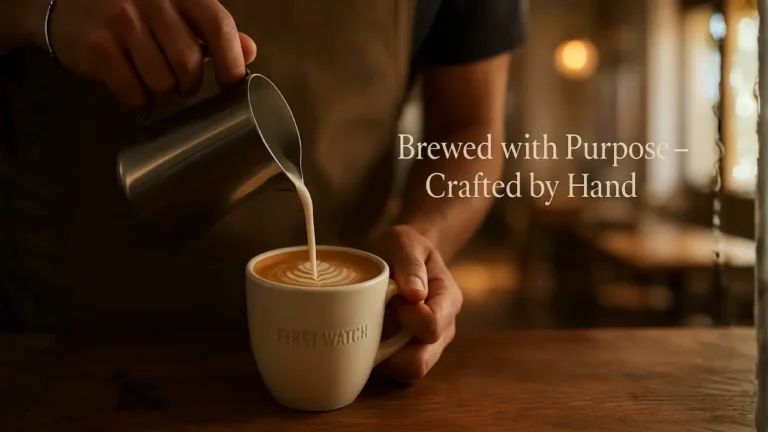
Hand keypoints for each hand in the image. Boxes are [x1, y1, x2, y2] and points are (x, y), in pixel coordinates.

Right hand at [47, 0, 256, 105]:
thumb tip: (250, 52)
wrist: (69, 4)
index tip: (231, 84)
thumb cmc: (135, 10)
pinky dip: (137, 99)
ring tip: (153, 80)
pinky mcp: (96, 45)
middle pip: (189, 62)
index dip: (231, 61)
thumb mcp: (176, 9)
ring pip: (161, 81)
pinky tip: (132, 85)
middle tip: (181, 84)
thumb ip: (212, 29)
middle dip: (189, 84)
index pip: (218, 25)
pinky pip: (132, 91)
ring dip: (162, 92)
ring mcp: (120, 19)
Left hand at [370, 225, 462, 383]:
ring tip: (371, 323)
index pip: (432, 326)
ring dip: (382, 354)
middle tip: (376, 317)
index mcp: (448, 300)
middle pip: (420, 361)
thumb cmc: (403, 247)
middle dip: (392, 347)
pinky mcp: (406, 353)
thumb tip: (415, 294)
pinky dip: (377, 358)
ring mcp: (425, 345)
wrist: (400, 255)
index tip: (393, 297)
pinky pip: (392, 370)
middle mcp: (443, 328)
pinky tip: (367, 334)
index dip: (407, 317)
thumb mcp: (405, 242)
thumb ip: (411, 264)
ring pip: (405, 371)